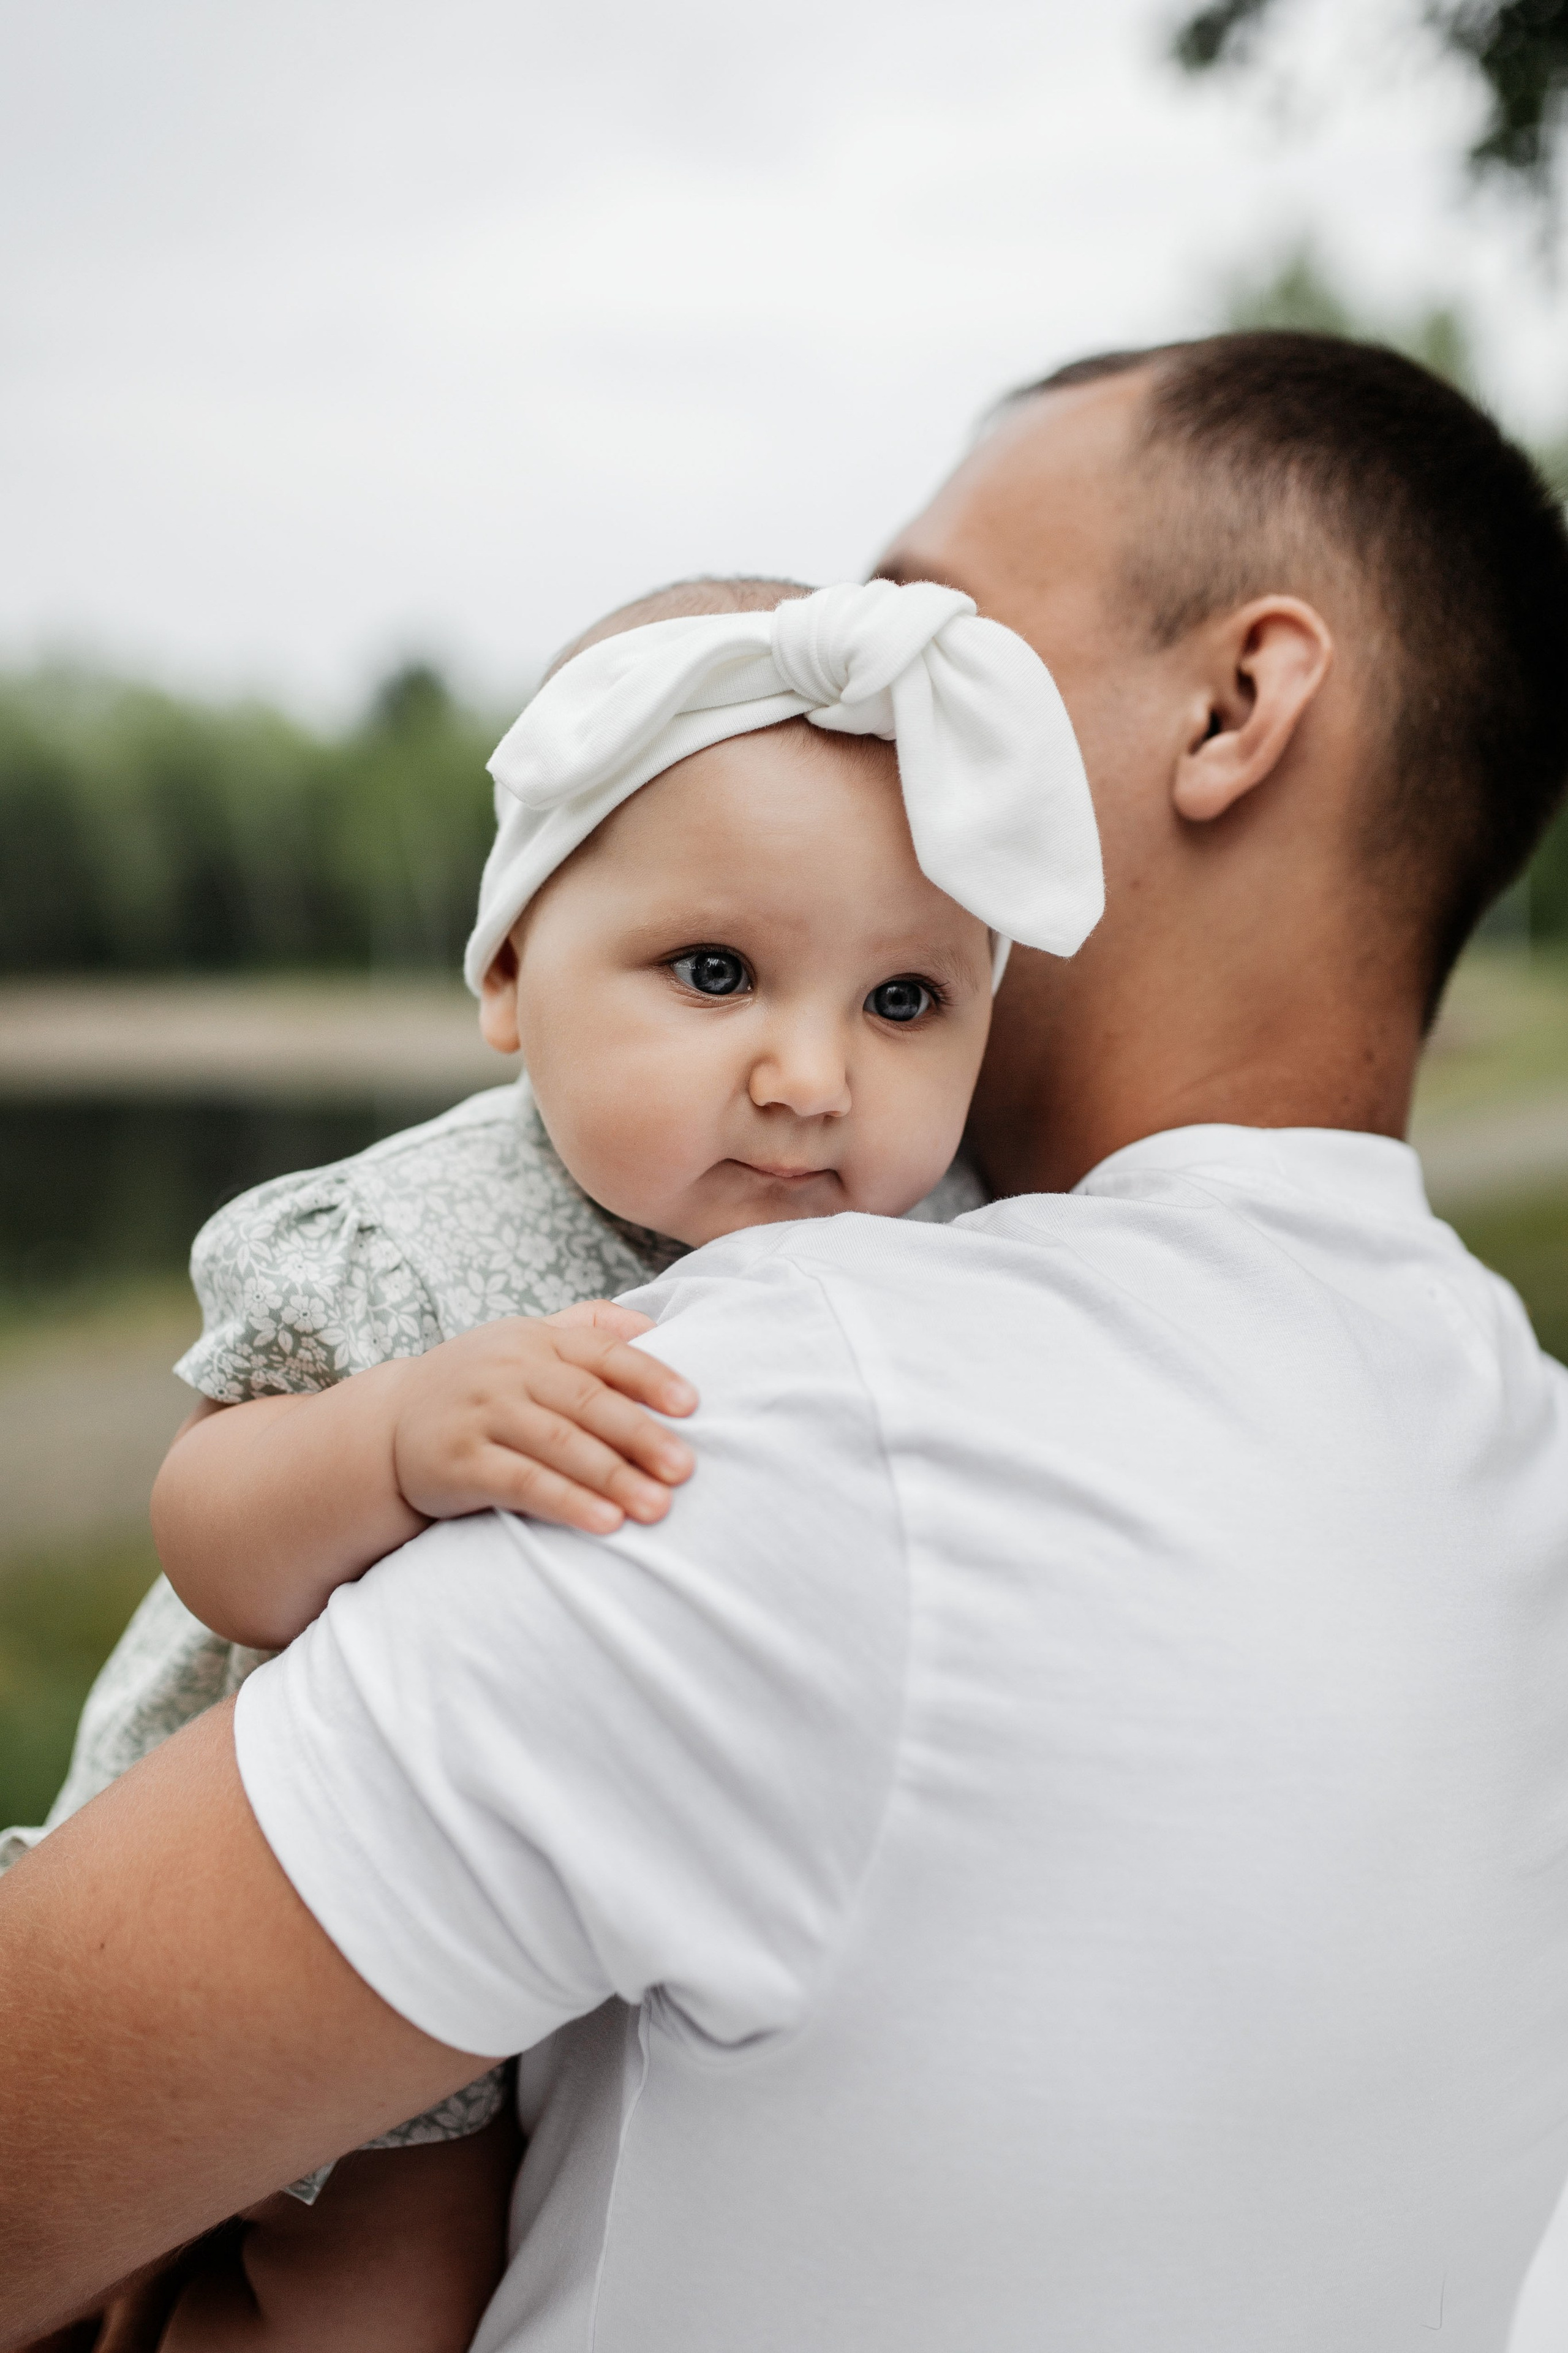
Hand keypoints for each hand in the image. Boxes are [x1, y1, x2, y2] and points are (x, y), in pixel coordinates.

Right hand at [389, 1308, 696, 1536]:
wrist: (389, 1422)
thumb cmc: (481, 1383)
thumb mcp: (527, 1339)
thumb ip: (590, 1327)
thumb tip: (657, 1325)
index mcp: (537, 1341)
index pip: (603, 1352)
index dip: (650, 1376)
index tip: (692, 1405)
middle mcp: (510, 1371)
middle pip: (587, 1402)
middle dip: (641, 1436)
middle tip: (686, 1469)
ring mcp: (483, 1415)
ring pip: (559, 1443)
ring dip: (613, 1476)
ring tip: (658, 1506)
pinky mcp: (460, 1463)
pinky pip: (522, 1483)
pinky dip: (567, 1502)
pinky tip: (605, 1522)